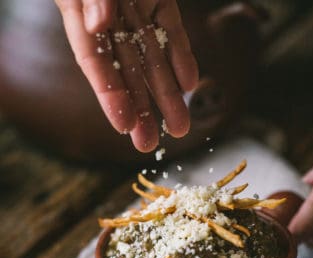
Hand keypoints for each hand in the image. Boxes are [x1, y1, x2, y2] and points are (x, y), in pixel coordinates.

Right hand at [55, 0, 198, 151]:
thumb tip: (97, 26)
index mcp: (79, 14)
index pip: (95, 63)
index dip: (109, 95)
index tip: (124, 125)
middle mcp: (110, 22)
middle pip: (126, 73)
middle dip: (140, 110)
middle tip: (147, 145)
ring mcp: (137, 12)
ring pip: (153, 60)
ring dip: (167, 95)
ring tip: (179, 127)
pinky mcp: (159, 2)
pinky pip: (172, 32)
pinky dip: (181, 57)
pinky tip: (189, 84)